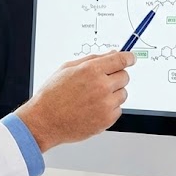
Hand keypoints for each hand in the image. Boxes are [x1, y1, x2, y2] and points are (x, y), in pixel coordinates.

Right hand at [15, 50, 134, 151]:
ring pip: (123, 94)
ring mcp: (105, 104)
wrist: (45, 120)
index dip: (128, 58)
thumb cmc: (53, 95)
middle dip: (116, 77)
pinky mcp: (107, 119)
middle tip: (101, 83)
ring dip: (113, 94)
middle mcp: (101, 86)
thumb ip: (92, 59)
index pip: (120, 59)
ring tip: (93, 98)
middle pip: (124, 76)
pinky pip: (118, 109)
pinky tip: (93, 108)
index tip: (130, 59)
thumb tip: (111, 54)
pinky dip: (109, 108)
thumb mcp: (67, 68)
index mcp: (91, 70)